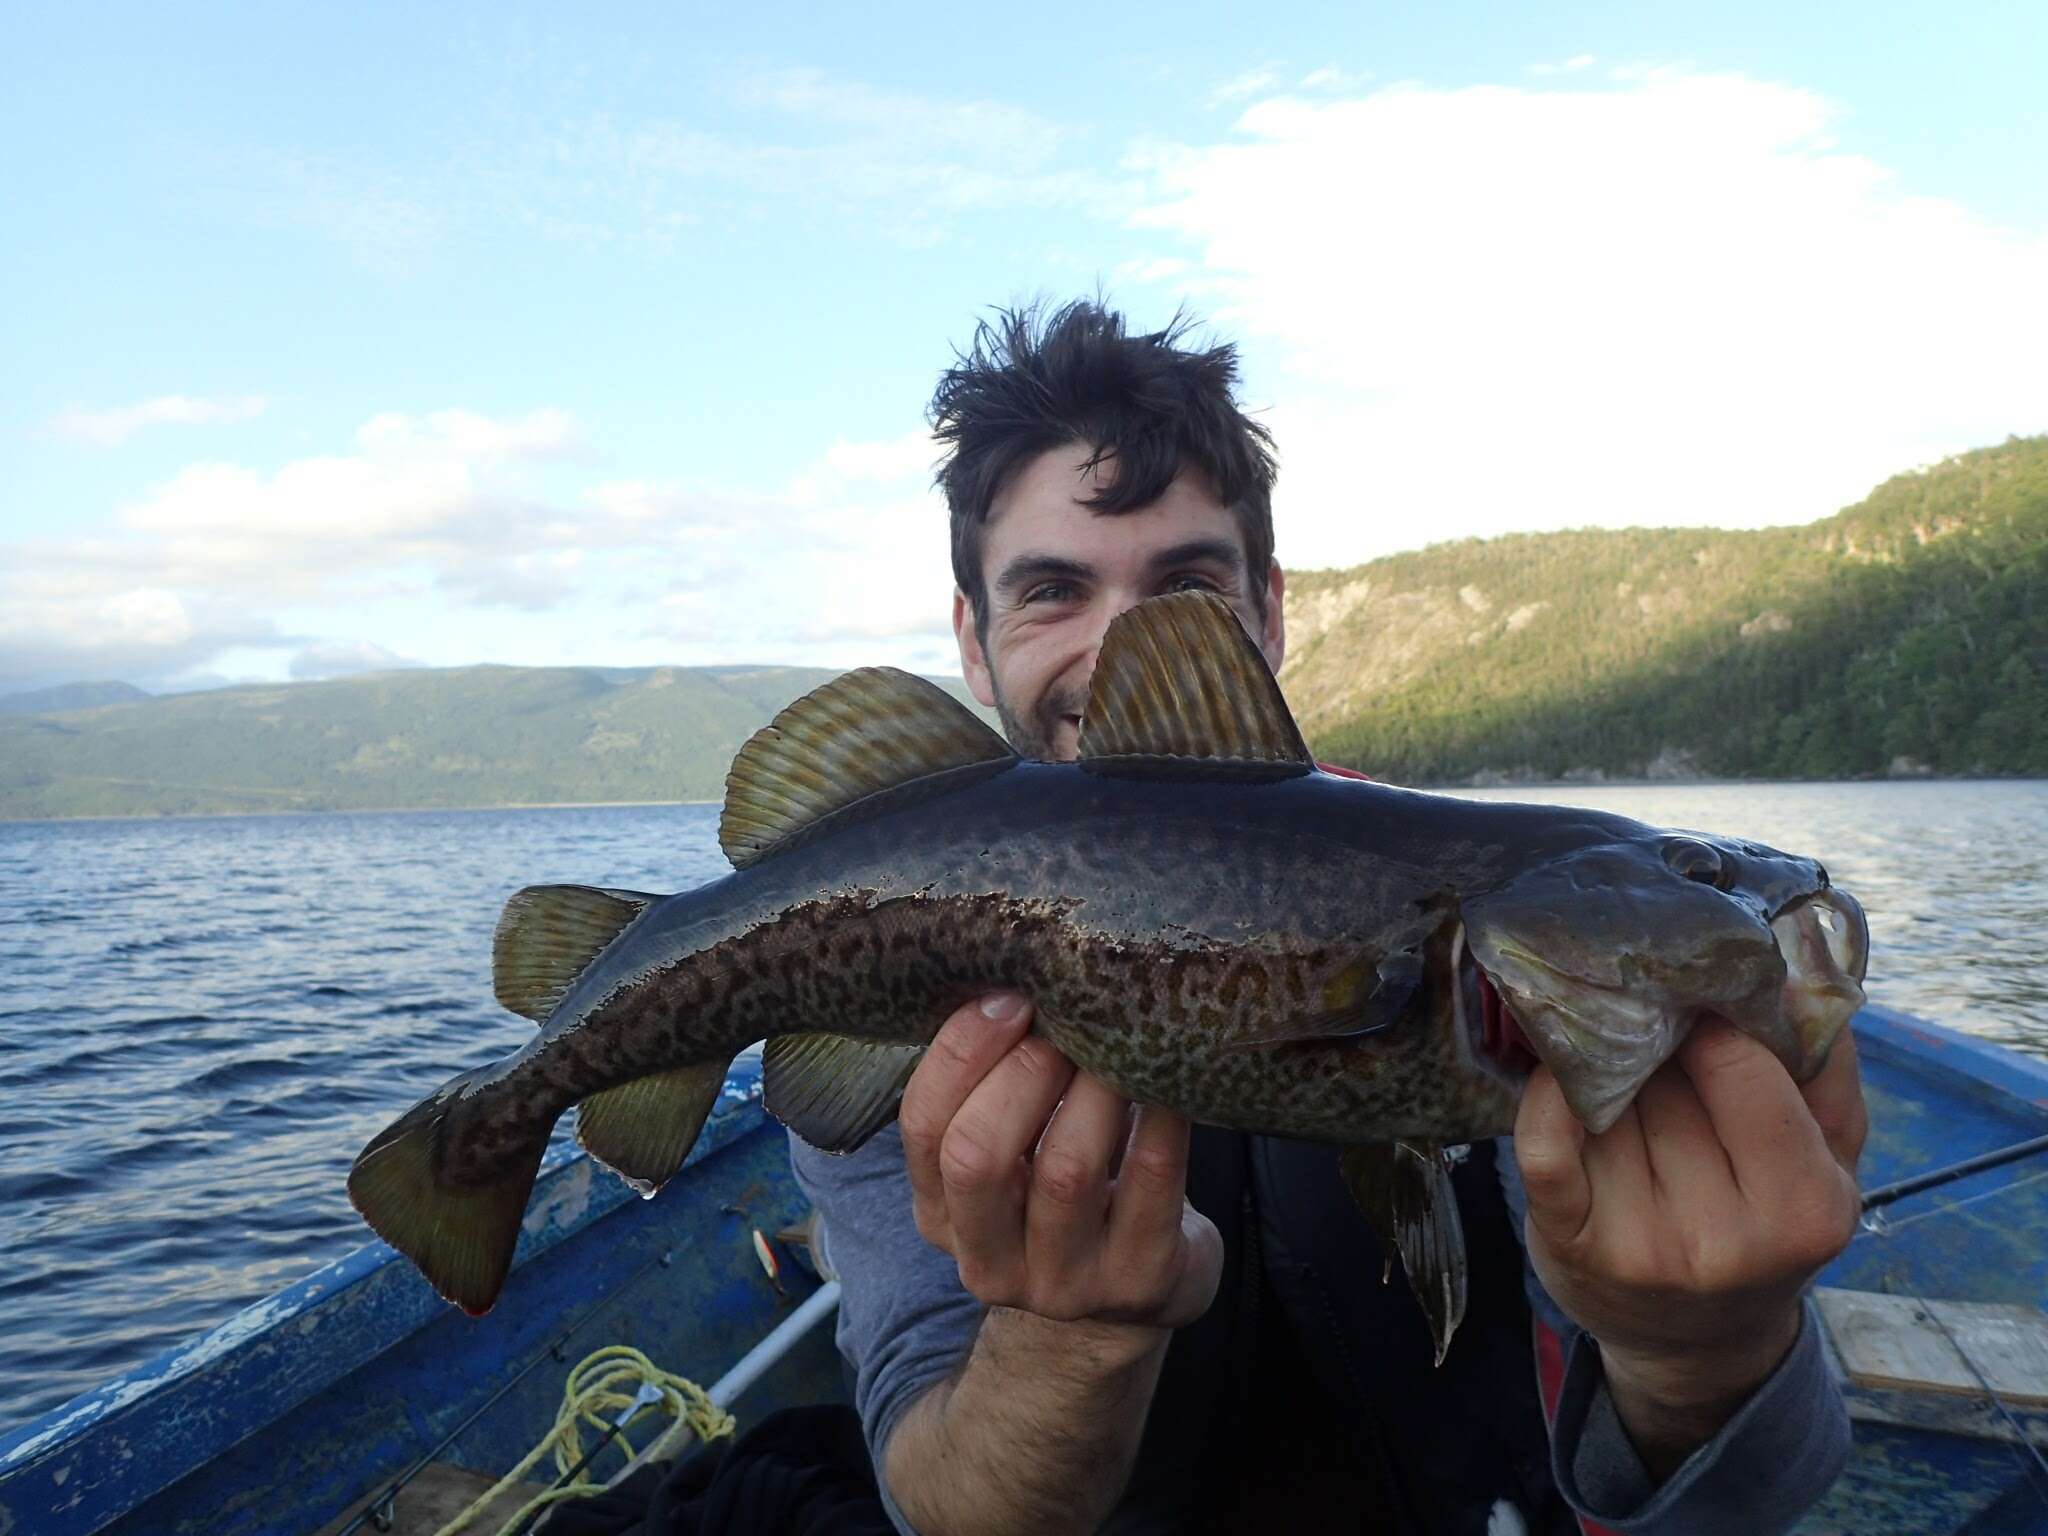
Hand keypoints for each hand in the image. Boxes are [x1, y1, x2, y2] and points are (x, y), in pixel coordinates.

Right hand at [898, 993, 1224, 1332]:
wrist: (1134, 1290)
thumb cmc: (1064, 1191)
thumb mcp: (1011, 1153)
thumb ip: (995, 1089)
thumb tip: (1016, 974)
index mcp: (940, 1216)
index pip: (921, 1129)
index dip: (959, 1054)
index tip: (1008, 999)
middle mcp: (988, 1262)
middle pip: (976, 1157)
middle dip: (1021, 1072)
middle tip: (1065, 1023)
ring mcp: (1064, 1283)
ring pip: (1067, 1170)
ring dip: (1094, 1087)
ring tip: (1119, 1040)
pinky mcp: (1141, 1281)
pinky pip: (1151, 1181)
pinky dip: (1160, 1116)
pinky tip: (1169, 1078)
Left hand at [1515, 1021, 1865, 1465]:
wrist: (1697, 1341)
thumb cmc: (1767, 1225)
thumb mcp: (1830, 1160)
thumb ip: (1828, 1071)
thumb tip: (1800, 975)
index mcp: (1805, 1206)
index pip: (1742, 1066)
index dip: (1711, 1016)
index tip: (1695, 992)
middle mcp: (1724, 1239)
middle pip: (1667, 1080)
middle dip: (1656, 1038)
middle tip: (1648, 1013)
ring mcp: (1640, 1246)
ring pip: (1606, 1100)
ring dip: (1606, 1066)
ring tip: (1617, 1056)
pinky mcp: (1569, 1243)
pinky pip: (1543, 1142)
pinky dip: (1542, 1093)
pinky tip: (1553, 1069)